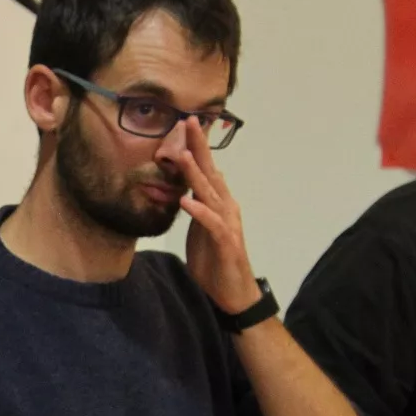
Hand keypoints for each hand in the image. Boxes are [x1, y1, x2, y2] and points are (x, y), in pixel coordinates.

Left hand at [174, 117, 261, 313]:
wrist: (233, 293)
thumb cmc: (215, 262)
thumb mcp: (199, 230)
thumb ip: (196, 208)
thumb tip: (188, 189)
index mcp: (218, 203)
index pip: (205, 170)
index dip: (196, 147)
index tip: (185, 122)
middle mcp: (225, 207)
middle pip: (210, 172)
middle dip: (199, 147)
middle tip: (189, 121)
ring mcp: (227, 224)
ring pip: (210, 194)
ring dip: (195, 174)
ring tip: (182, 155)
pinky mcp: (226, 243)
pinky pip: (211, 224)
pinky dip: (199, 212)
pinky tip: (186, 202)